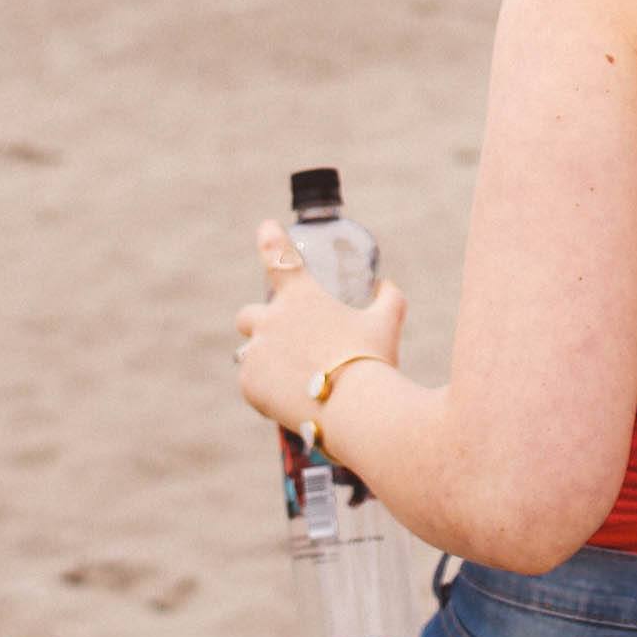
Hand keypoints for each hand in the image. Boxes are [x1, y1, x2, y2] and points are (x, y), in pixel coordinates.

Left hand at [234, 220, 408, 435]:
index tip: (265, 227)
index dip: (270, 238)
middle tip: (283, 341)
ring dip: (265, 360)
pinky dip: (266, 389)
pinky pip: (251, 383)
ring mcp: (256, 351)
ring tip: (292, 380)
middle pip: (248, 314)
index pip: (278, 255)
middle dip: (260, 324)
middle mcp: (271, 318)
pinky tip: (288, 400)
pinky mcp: (250, 384)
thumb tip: (386, 286)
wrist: (353, 410)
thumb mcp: (387, 322)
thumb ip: (388, 299)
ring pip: (249, 353)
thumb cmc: (372, 360)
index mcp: (301, 296)